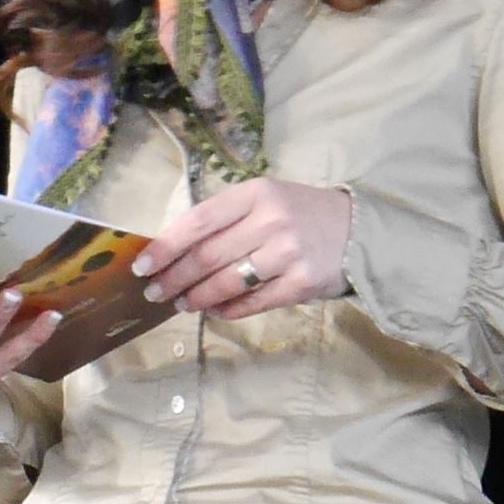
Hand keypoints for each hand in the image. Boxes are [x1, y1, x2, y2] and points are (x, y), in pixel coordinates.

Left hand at [139, 179, 352, 317]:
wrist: (360, 231)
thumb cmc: (302, 215)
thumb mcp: (267, 200)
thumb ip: (228, 218)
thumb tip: (175, 250)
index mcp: (257, 193)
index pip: (199, 220)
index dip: (166, 246)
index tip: (142, 265)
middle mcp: (271, 220)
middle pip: (207, 256)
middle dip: (174, 278)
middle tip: (155, 292)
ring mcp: (288, 253)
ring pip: (226, 282)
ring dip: (196, 298)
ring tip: (181, 304)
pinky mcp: (302, 283)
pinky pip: (253, 302)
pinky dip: (228, 309)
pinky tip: (215, 311)